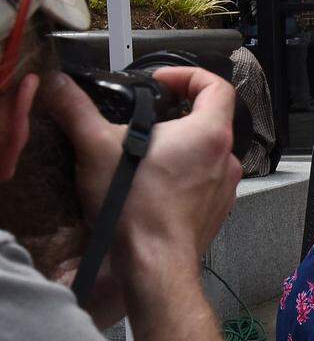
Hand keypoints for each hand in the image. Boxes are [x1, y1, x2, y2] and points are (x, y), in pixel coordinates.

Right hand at [43, 67, 241, 276]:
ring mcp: (224, 187)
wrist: (154, 265)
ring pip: (207, 153)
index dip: (189, 75)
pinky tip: (152, 186)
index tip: (162, 81)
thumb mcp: (96, 148)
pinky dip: (182, 177)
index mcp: (209, 133)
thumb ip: (77, 111)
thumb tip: (61, 88)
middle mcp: (225, 158)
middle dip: (178, 113)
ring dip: (180, 148)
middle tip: (147, 118)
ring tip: (145, 154)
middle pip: (211, 119)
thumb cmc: (137, 211)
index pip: (217, 86)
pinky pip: (203, 183)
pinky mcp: (216, 210)